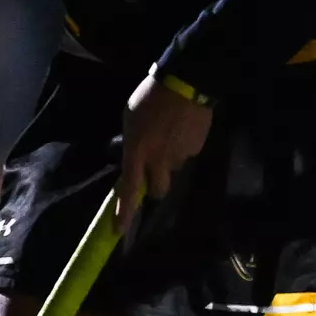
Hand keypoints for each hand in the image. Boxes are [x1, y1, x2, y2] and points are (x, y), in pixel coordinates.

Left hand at [114, 74, 212, 232]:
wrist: (186, 84)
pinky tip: (180, 129)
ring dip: (168, 160)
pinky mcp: (196, 150)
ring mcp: (180, 156)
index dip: (124, 211)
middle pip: (158, 190)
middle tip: (151, 167)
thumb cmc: (150, 97)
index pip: (129, 188)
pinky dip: (181, 147)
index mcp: (137, 150)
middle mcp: (159, 159)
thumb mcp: (130, 118)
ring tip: (167, 134)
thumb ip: (131, 144)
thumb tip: (133, 159)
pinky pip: (185, 155)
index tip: (119, 230)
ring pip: (172, 169)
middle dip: (154, 185)